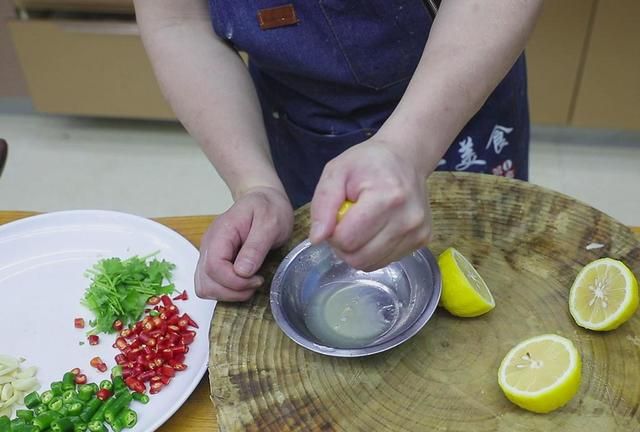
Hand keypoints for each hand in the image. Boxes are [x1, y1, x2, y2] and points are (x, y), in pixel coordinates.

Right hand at [195, 186, 293, 300]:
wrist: (263, 200)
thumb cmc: (268, 208)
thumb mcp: (270, 223)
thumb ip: (256, 246)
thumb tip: (242, 271)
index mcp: (221, 233)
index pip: (214, 267)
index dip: (234, 281)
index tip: (257, 279)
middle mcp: (209, 245)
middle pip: (206, 282)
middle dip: (232, 291)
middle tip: (256, 283)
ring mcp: (209, 255)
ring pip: (205, 288)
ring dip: (228, 294)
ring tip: (250, 284)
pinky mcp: (214, 262)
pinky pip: (211, 285)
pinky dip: (226, 291)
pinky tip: (244, 282)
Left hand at [309, 137, 432, 270]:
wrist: (406, 158)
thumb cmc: (368, 163)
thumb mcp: (336, 172)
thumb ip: (323, 204)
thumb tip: (317, 239)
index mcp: (386, 198)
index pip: (346, 239)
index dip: (332, 232)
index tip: (337, 215)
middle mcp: (407, 219)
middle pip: (358, 258)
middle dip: (343, 245)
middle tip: (346, 222)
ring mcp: (417, 232)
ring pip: (370, 264)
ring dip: (357, 250)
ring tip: (361, 225)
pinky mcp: (422, 240)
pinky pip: (384, 261)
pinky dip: (373, 251)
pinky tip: (376, 229)